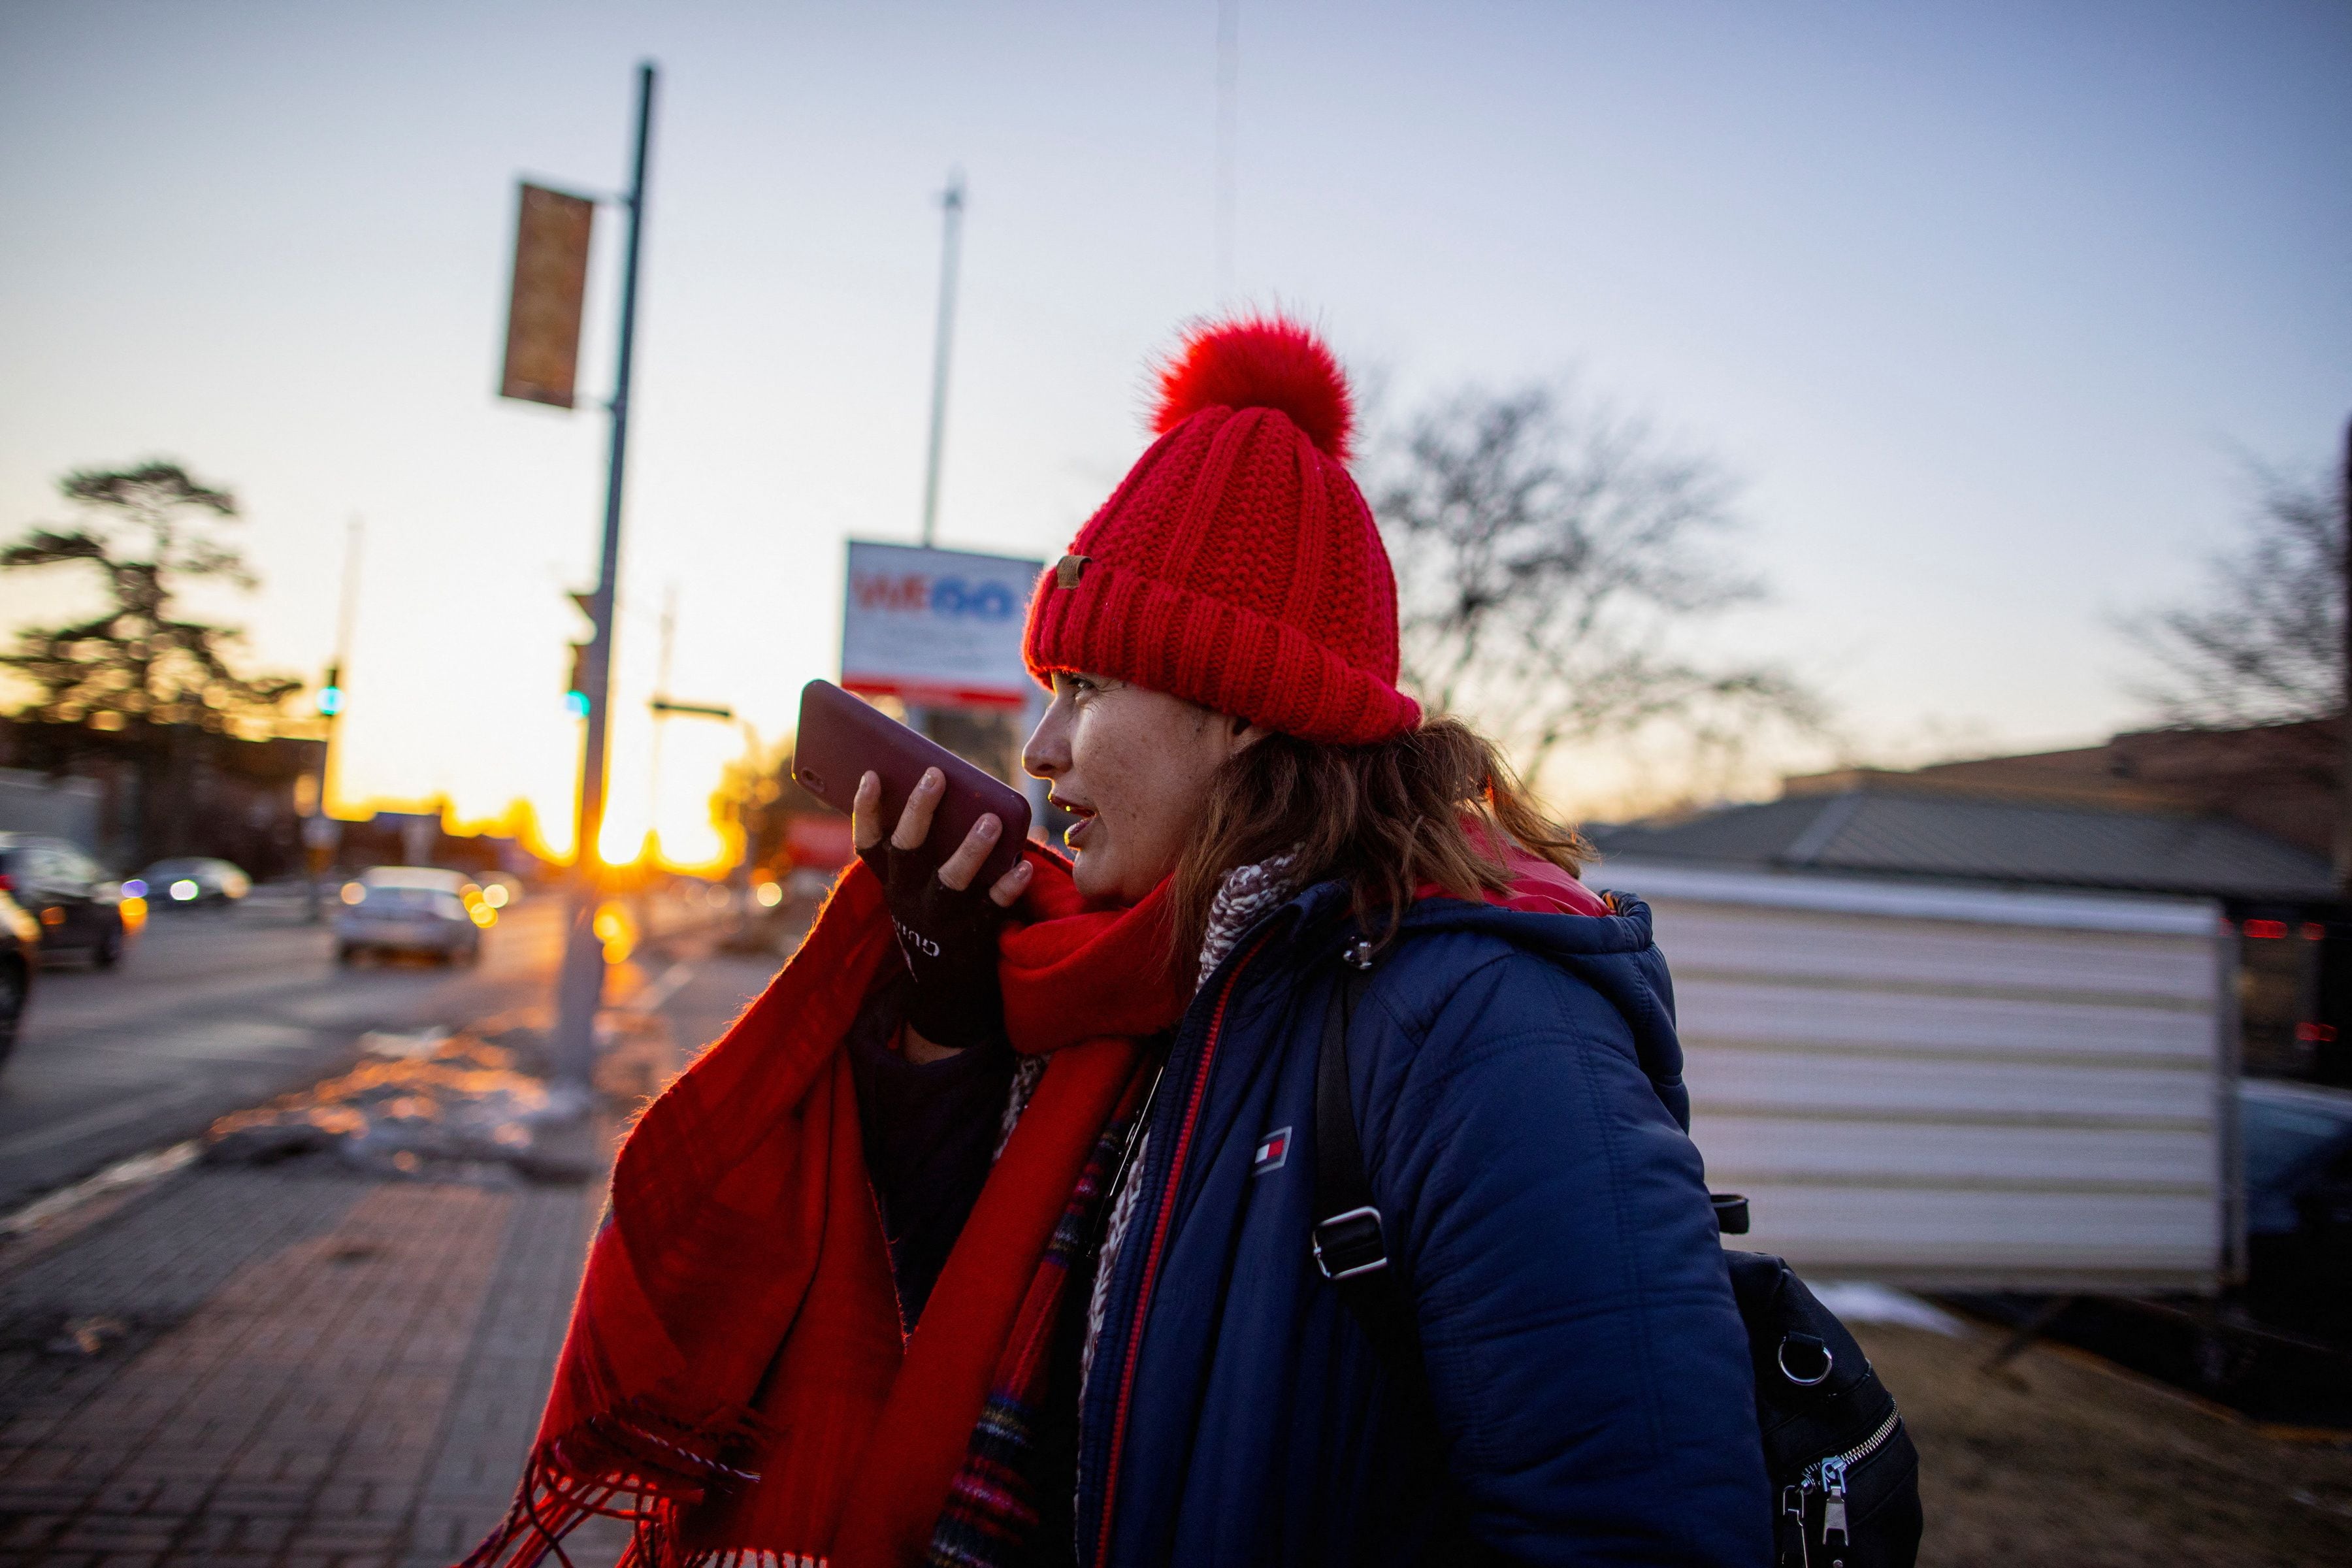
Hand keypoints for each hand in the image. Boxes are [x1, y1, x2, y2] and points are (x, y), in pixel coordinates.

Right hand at [853, 768, 1033, 1050]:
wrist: (945, 987)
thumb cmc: (933, 913)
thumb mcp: (913, 886)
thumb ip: (923, 845)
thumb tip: (945, 786)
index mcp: (891, 881)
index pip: (868, 844)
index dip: (866, 810)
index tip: (872, 775)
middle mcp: (908, 898)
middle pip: (907, 850)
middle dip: (919, 811)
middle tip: (936, 775)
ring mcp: (940, 918)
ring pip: (950, 880)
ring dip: (970, 849)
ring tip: (990, 820)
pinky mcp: (973, 934)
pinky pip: (992, 907)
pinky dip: (1008, 887)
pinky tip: (1024, 867)